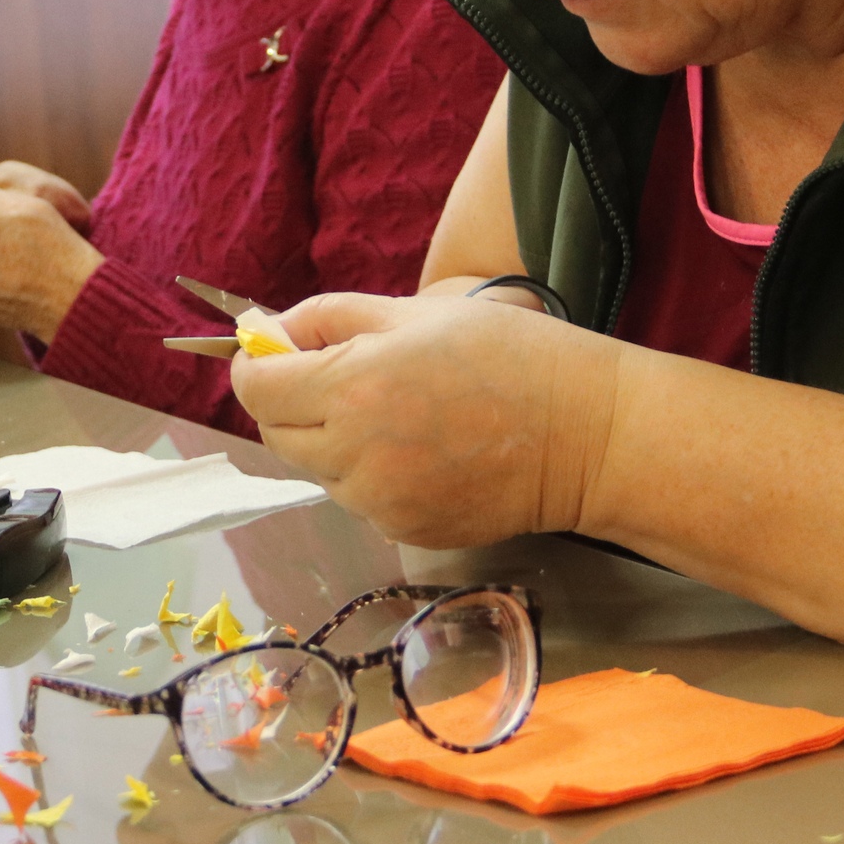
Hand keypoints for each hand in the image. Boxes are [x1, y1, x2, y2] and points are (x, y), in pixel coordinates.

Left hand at [230, 291, 621, 548]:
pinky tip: (420, 446)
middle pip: (275, 432)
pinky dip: (368, 471)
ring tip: (394, 408)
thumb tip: (265, 330)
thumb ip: (330, 318)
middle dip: (288, 399)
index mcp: (355, 389)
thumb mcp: (417, 312)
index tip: (267, 345)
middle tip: (335, 369)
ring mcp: (380, 503)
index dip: (253, 362)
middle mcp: (356, 455)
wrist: (589, 436)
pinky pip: (358, 497)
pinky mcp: (405, 531)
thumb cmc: (512, 357)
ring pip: (317, 467)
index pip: (256, 388)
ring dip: (329, 437)